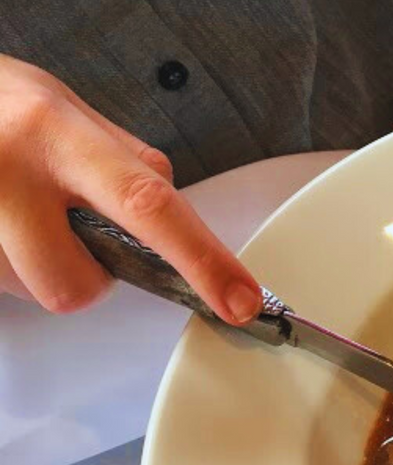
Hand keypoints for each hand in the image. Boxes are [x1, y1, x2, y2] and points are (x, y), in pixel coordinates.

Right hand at [0, 55, 261, 323]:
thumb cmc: (5, 108)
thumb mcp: (71, 114)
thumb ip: (129, 164)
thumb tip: (181, 217)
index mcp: (57, 134)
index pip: (147, 205)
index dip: (201, 260)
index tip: (239, 299)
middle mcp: (12, 175)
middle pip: (81, 284)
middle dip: (93, 277)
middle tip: (74, 233)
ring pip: (40, 293)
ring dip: (47, 269)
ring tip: (24, 219)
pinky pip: (9, 286)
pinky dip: (17, 266)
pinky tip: (6, 225)